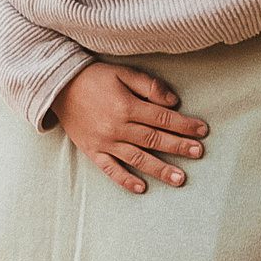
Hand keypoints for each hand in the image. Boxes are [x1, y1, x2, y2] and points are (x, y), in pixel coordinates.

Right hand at [56, 63, 208, 195]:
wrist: (58, 86)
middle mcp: (117, 127)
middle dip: (179, 146)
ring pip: (138, 158)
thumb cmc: (94, 77)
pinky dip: (125, 180)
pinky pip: (110, 169)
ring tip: (180, 178)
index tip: (202, 131)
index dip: (184, 125)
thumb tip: (174, 102)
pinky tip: (142, 188)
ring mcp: (104, 142)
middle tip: (199, 153)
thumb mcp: (123, 73)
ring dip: (160, 169)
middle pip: (154, 139)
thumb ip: (149, 86)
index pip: (163, 118)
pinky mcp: (92, 151)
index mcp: (127, 106)